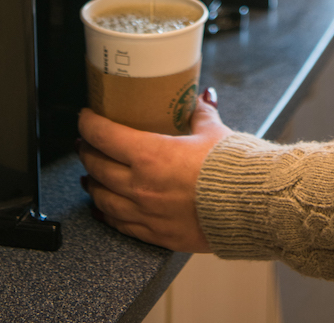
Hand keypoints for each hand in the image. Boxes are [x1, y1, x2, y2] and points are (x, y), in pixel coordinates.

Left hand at [77, 96, 229, 250]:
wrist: (249, 207)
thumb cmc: (231, 168)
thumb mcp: (213, 130)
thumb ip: (200, 112)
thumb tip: (201, 97)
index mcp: (151, 154)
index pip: (104, 136)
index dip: (89, 124)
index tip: (85, 117)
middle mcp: (141, 185)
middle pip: (98, 167)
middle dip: (87, 152)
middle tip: (84, 143)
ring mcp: (146, 213)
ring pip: (103, 198)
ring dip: (91, 184)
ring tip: (87, 176)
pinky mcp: (156, 234)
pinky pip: (120, 224)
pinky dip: (106, 213)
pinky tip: (102, 209)